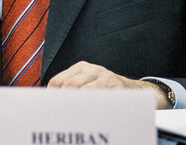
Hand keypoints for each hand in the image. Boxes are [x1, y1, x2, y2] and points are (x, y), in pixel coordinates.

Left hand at [47, 61, 171, 108]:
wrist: (136, 91)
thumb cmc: (106, 91)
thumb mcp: (88, 85)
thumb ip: (73, 90)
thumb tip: (51, 102)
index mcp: (81, 68)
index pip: (59, 80)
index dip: (52, 95)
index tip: (49, 109)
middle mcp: (93, 70)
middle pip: (70, 85)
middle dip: (64, 101)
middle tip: (60, 115)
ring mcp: (107, 77)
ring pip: (86, 93)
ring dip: (79, 106)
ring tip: (75, 118)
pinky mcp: (119, 88)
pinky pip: (104, 99)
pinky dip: (96, 109)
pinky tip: (93, 116)